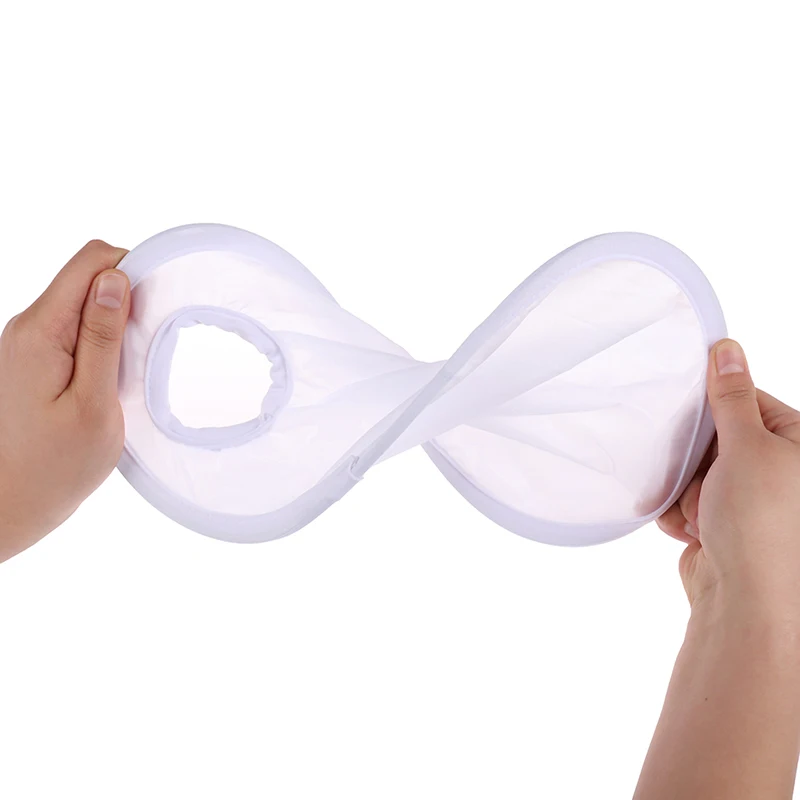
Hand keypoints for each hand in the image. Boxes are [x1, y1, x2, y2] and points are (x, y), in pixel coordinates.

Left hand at [0, 240, 130, 561]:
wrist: (9, 505)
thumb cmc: (54, 466)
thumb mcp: (93, 403)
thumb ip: (102, 338)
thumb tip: (116, 278)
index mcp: (41, 331)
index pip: (91, 262)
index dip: (133, 268)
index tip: (159, 305)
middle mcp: (27, 327)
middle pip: (87, 277)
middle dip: (127, 298)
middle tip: (146, 348)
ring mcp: (27, 342)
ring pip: (83, 303)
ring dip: (115, 324)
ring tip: (128, 370)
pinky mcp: (33, 358)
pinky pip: (74, 328)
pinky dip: (101, 342)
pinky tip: (111, 378)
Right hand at [658, 338, 799, 618]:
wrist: (744, 605)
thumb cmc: (761, 526)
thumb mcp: (748, 447)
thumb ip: (730, 397)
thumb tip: (727, 348)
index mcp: (798, 445)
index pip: (746, 401)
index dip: (714, 409)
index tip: (691, 417)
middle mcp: (777, 471)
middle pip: (714, 437)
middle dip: (697, 459)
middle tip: (705, 478)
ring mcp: (747, 501)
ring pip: (693, 470)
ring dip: (687, 490)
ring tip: (704, 515)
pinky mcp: (720, 525)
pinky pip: (685, 501)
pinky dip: (681, 514)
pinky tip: (694, 531)